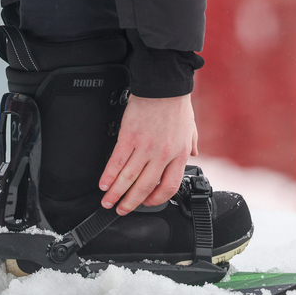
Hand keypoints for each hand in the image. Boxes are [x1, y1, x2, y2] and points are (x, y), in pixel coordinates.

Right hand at [99, 94, 198, 214]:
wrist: (164, 84)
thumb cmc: (176, 103)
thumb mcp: (190, 127)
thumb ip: (191, 144)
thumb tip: (192, 155)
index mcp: (178, 154)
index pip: (168, 187)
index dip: (156, 199)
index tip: (147, 203)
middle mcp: (162, 155)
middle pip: (144, 187)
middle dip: (131, 202)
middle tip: (122, 210)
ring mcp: (144, 147)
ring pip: (128, 178)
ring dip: (116, 193)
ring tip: (108, 202)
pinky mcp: (129, 137)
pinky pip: (117, 162)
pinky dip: (109, 175)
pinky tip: (103, 184)